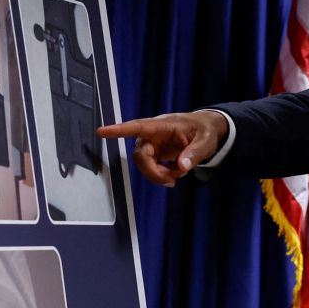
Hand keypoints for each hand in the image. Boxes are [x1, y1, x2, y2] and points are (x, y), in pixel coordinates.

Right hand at [97, 111, 227, 186]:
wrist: (205, 130)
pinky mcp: (155, 154)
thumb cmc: (205, 130)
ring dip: (159, 174)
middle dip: (153, 171)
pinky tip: (176, 172)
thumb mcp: (207, 141)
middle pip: (140, 155)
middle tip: (172, 181)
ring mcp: (153, 145)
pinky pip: (151, 169)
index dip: (119, 130)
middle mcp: (153, 135)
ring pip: (144, 165)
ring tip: (179, 173)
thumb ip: (195, 153)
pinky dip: (163, 175)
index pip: (138, 127)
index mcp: (163, 125)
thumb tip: (182, 166)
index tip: (101, 132)